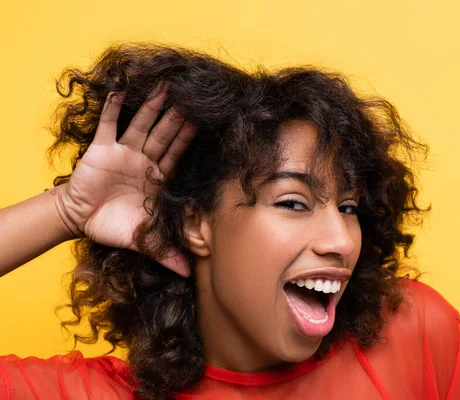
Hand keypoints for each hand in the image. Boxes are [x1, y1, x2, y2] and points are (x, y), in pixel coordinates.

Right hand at [54, 85, 194, 276]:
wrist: (80, 220)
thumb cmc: (113, 226)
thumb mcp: (142, 239)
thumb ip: (165, 252)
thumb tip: (188, 274)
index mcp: (156, 178)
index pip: (177, 154)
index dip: (189, 138)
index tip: (205, 121)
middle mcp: (143, 160)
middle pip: (164, 134)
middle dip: (177, 117)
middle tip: (193, 95)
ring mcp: (123, 152)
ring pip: (141, 124)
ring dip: (153, 106)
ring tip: (166, 86)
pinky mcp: (101, 149)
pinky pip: (108, 125)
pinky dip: (114, 108)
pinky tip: (122, 88)